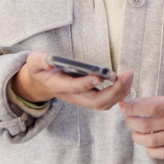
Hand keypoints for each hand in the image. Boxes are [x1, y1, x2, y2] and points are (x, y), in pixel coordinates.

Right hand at [11, 51, 131, 109]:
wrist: (42, 82)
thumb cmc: (41, 68)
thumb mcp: (34, 62)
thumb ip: (40, 60)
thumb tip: (51, 61)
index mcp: (59, 86)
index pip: (74, 88)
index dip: (86, 83)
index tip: (100, 76)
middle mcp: (73, 96)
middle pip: (96, 101)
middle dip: (114, 90)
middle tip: (127, 74)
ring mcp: (82, 99)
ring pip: (104, 103)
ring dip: (120, 92)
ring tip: (129, 75)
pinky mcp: (90, 97)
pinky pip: (107, 101)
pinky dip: (119, 93)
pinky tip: (126, 81)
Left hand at [119, 92, 163, 158]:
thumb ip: (151, 101)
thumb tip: (127, 105)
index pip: (151, 107)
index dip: (133, 108)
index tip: (123, 107)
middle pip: (148, 125)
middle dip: (132, 122)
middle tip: (129, 119)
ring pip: (152, 141)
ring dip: (138, 137)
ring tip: (136, 133)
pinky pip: (162, 153)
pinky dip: (150, 150)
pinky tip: (148, 144)